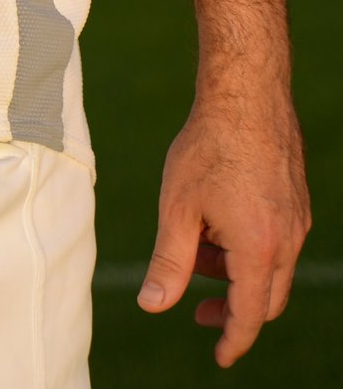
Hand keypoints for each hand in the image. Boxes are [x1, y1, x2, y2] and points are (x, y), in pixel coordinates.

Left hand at [138, 92, 309, 366]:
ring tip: (199, 246)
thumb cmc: (208, 146)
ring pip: (272, 269)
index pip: (250, 315)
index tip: (221, 357)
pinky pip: (279, 242)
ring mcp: (298, 220)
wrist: (246, 94)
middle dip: (233, 309)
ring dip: (237, 272)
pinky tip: (220, 220)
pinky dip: (250, 247)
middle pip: (267, 298)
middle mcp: (287, 240)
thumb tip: (153, 306)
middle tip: (198, 307)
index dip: (233, 340)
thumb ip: (170, 262)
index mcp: (259, 248)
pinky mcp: (298, 201)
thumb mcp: (178, 207)